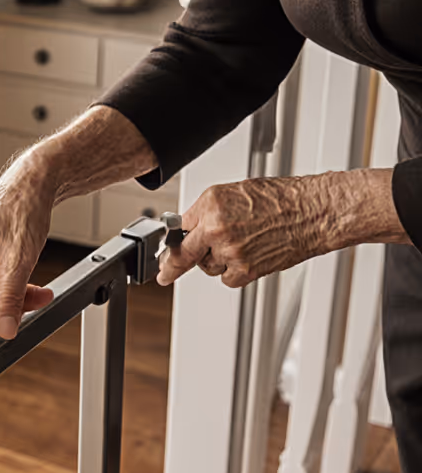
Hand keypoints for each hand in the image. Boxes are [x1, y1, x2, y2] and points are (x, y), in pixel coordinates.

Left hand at [157, 170, 406, 287]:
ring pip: (208, 267)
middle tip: (178, 269)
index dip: (169, 246)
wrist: (313, 211)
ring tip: (243, 243)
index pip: (177, 230)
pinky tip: (250, 256)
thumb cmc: (280, 199)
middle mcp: (217, 227)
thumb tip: (187, 228)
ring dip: (218, 261)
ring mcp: (230, 250)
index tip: (159, 261)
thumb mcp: (234, 193)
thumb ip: (206, 212)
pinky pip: (227, 279)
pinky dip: (235, 273)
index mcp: (211, 205)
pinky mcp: (245, 269)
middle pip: (185, 255)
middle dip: (180, 263)